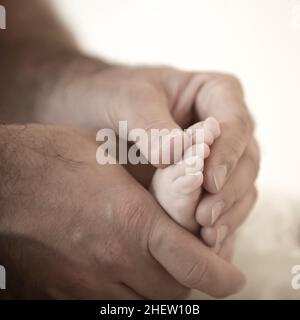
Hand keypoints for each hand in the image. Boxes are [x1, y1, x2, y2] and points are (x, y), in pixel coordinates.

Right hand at [0, 124, 244, 298]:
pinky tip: (125, 268)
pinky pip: (111, 305)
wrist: (2, 183)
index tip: (233, 276)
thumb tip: (181, 188)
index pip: (195, 263)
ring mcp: (86, 284)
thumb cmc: (53, 159)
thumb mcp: (112, 156)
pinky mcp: (62, 293)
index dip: (223, 274)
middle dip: (194, 278)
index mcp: (131, 222)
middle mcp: (113, 261)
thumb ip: (151, 178)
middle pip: (177, 291)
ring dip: (163, 286)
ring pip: (147, 303)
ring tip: (162, 263)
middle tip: (194, 259)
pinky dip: (130, 292)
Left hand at [66, 66, 259, 245]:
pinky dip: (220, 222)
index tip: (209, 181)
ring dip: (229, 212)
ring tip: (207, 235)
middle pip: (246, 158)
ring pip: (241, 185)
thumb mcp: (127, 100)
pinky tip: (206, 241)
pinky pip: (223, 202)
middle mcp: (223, 126)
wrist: (91, 113)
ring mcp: (217, 155)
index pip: (235, 123)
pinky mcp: (204, 181)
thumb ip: (151, 124)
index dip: (228, 154)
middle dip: (230, 189)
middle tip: (206, 217)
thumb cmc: (113, 95)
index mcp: (213, 92)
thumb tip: (177, 153)